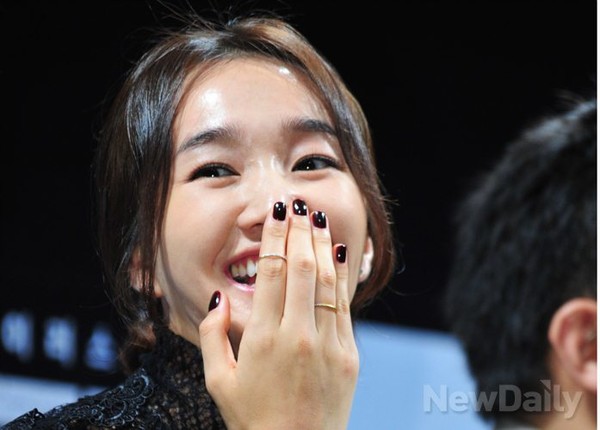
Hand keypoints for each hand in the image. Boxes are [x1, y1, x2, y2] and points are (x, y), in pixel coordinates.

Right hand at [199, 199, 358, 429]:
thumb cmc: (252, 419)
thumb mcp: (218, 381)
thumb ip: (211, 336)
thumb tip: (219, 299)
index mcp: (262, 340)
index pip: (270, 273)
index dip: (274, 238)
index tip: (276, 214)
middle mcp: (297, 336)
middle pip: (301, 268)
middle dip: (298, 230)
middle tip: (296, 204)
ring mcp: (328, 345)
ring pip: (327, 281)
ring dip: (321, 244)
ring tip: (316, 217)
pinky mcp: (349, 355)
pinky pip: (344, 306)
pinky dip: (341, 275)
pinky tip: (337, 252)